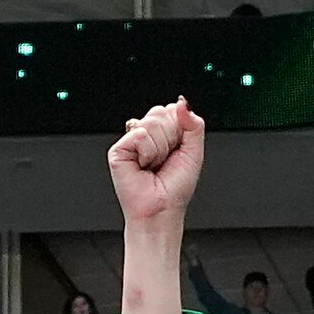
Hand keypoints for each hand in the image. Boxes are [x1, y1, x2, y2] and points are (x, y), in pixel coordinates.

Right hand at [107, 97, 206, 235]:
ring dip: (160, 149)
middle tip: (165, 160)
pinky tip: (143, 166)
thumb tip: (182, 103)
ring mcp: (130, 141)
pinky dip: (148, 153)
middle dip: (171, 138)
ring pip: (151, 123)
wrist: (161, 211)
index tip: (177, 151)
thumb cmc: (174, 188)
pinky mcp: (118, 150)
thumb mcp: (195, 151)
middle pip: (161, 113)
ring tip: (154, 165)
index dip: (180, 130)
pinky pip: (140, 135)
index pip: (172, 110)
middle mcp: (144, 134)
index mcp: (162, 132)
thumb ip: (194, 124)